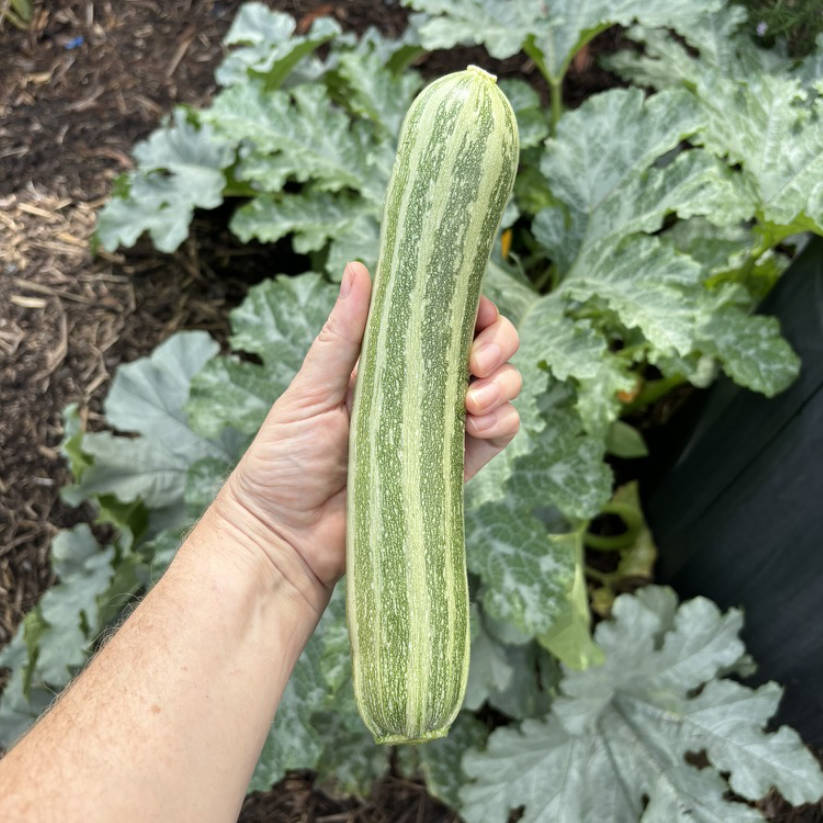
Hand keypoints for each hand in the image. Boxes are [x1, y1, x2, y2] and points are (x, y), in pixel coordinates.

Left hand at [220, 262, 520, 605]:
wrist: (286, 538)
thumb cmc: (284, 460)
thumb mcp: (309, 390)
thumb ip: (342, 335)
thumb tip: (360, 268)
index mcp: (387, 363)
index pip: (442, 322)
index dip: (467, 308)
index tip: (470, 308)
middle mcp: (420, 391)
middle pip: (482, 350)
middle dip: (497, 343)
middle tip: (478, 359)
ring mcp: (438, 430)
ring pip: (499, 390)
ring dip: (503, 382)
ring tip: (473, 399)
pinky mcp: (451, 469)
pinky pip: (496, 437)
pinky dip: (503, 421)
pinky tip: (480, 421)